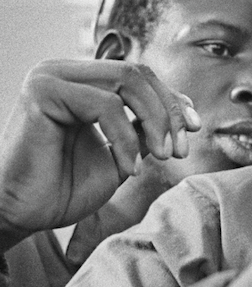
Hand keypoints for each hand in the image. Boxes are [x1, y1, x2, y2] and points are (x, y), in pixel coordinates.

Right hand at [0, 59, 200, 247]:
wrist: (23, 214)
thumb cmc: (63, 188)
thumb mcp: (121, 154)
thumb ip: (145, 130)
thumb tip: (183, 113)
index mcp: (81, 82)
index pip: (140, 76)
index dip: (173, 100)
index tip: (194, 129)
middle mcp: (65, 72)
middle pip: (138, 73)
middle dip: (169, 111)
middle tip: (179, 150)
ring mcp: (51, 77)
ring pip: (128, 82)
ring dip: (155, 122)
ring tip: (160, 158)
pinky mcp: (43, 91)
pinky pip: (107, 105)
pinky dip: (127, 138)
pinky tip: (129, 168)